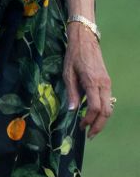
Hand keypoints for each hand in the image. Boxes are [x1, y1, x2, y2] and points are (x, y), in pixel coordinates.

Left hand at [63, 23, 112, 137]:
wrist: (85, 41)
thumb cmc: (73, 56)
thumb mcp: (67, 73)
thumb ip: (72, 92)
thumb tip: (73, 110)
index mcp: (92, 82)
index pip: (95, 107)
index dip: (89, 120)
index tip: (80, 126)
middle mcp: (104, 84)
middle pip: (106, 111)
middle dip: (99, 125)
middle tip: (89, 135)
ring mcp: (107, 84)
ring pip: (109, 107)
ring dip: (101, 120)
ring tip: (91, 128)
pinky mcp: (107, 82)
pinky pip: (107, 101)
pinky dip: (102, 111)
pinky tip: (93, 115)